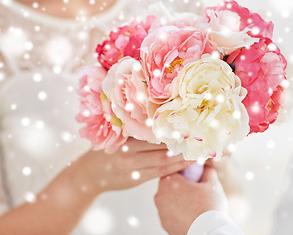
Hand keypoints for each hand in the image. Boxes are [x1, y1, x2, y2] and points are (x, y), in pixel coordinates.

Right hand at [74, 138, 193, 194]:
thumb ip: (133, 129)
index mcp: (124, 140)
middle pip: (162, 150)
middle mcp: (129, 155)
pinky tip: (185, 163)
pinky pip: (160, 173)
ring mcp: (133, 169)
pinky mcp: (136, 180)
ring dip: (182, 159)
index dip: (172, 132)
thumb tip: (160, 119)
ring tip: (197, 153)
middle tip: (198, 139)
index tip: (188, 126)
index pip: (154, 135)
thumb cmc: (104, 150)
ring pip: (164, 163)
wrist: (88, 174)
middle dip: (181, 145)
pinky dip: (174, 168)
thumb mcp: (114, 134)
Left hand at [154, 162, 227, 234]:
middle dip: (179, 185)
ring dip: (177, 198)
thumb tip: (207, 167)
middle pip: (168, 184)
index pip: (173, 169)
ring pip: (168, 199)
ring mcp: (161, 211)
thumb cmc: (209, 208)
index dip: (183, 171)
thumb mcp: (212, 184)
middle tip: (193, 188)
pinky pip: (169, 212)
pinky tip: (189, 212)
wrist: (207, 232)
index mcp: (169, 182)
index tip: (191, 174)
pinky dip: (177, 211)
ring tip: (193, 202)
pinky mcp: (164, 223)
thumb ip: (207, 172)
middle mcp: (160, 195)